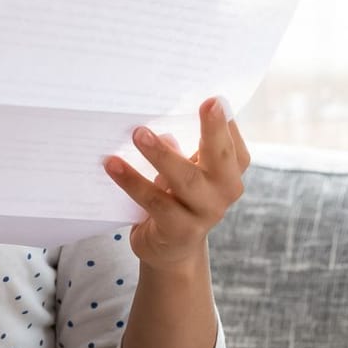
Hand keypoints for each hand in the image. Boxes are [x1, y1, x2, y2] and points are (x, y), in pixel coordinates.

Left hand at [103, 95, 250, 273]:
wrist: (170, 249)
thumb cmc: (178, 198)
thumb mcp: (185, 171)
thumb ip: (180, 149)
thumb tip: (156, 126)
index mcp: (230, 171)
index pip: (234, 144)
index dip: (225, 123)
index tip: (213, 99)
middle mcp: (224, 191)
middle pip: (221, 157)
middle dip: (213, 130)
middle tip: (205, 105)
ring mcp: (204, 213)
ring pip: (185, 179)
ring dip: (161, 154)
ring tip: (139, 133)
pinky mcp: (179, 230)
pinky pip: (154, 201)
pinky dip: (132, 181)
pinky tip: (113, 165)